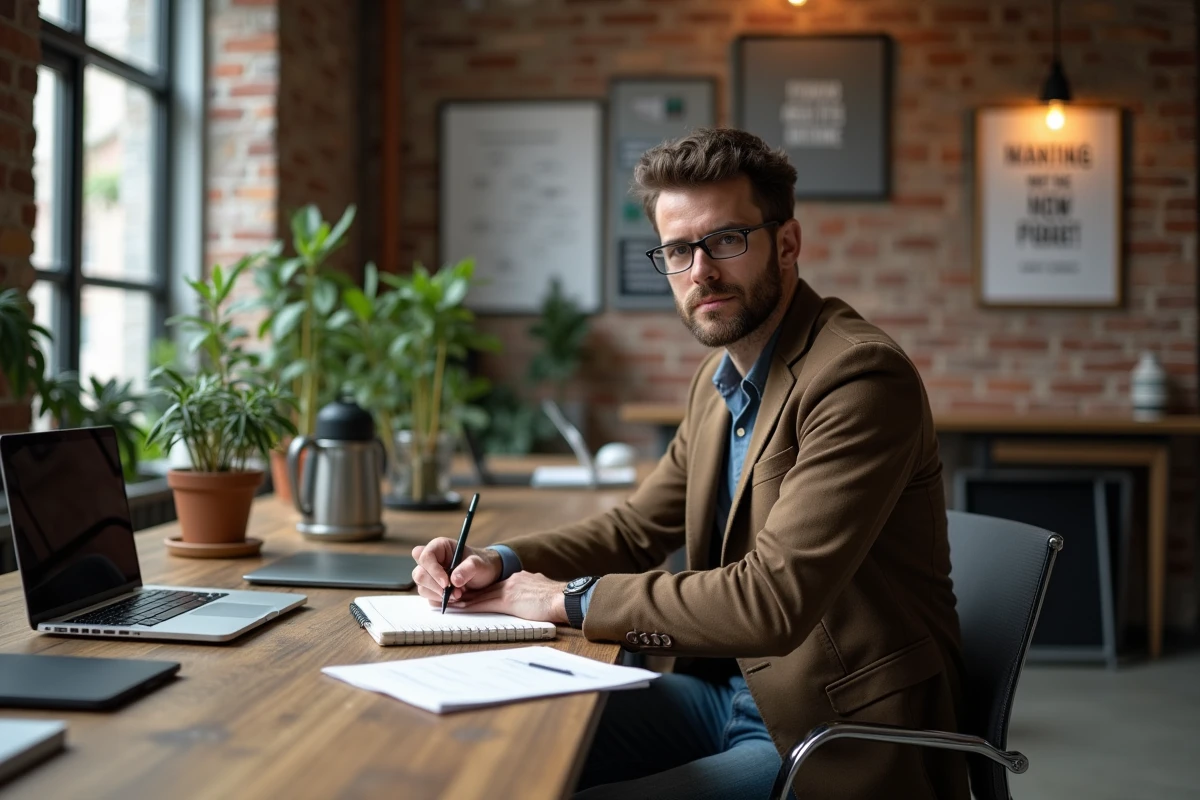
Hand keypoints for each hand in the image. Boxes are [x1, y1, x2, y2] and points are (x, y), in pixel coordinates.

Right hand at [411, 538, 502, 604]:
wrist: (485, 576)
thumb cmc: (481, 564)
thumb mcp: (479, 564)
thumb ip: (467, 568)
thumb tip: (454, 580)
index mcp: (439, 547)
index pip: (426, 556)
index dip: (433, 570)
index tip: (446, 583)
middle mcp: (431, 560)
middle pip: (419, 574)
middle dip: (435, 586)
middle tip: (455, 592)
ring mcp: (430, 575)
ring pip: (422, 587)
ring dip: (438, 595)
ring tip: (458, 595)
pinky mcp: (432, 588)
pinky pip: (429, 597)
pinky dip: (440, 601)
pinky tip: (454, 597)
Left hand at [449, 571, 567, 624]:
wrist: (565, 599)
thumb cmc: (559, 600)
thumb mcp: (543, 593)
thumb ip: (533, 593)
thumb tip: (534, 602)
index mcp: (520, 579)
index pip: (495, 586)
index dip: (481, 591)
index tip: (470, 593)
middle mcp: (512, 581)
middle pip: (484, 589)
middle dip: (467, 593)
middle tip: (452, 597)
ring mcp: (509, 589)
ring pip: (481, 595)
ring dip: (464, 600)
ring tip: (449, 603)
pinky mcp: (508, 600)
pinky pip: (484, 603)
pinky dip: (470, 606)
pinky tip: (459, 609)